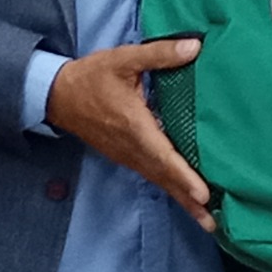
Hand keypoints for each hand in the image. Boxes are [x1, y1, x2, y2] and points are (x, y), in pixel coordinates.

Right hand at [46, 37, 213, 227]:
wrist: (58, 96)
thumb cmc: (91, 77)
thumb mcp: (122, 59)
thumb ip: (158, 54)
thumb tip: (193, 47)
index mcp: (133, 125)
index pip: (162, 154)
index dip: (183, 174)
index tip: (201, 193)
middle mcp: (131, 147)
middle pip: (164, 177)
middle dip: (188, 201)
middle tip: (212, 223)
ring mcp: (127, 155)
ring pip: (158, 180)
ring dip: (181, 200)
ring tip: (206, 221)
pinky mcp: (125, 157)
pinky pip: (152, 176)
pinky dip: (170, 189)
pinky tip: (186, 198)